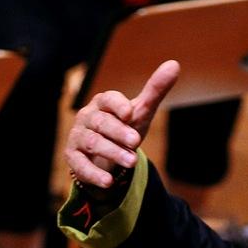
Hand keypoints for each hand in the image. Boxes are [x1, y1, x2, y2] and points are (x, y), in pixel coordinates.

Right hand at [64, 59, 180, 187]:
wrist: (104, 157)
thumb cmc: (123, 129)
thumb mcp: (140, 113)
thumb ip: (155, 91)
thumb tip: (174, 65)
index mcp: (102, 103)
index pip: (107, 99)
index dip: (117, 105)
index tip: (130, 113)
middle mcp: (87, 118)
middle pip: (100, 123)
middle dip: (118, 132)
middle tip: (135, 142)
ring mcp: (78, 138)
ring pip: (92, 143)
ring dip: (112, 152)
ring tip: (131, 162)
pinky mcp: (73, 159)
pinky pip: (81, 166)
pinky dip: (94, 174)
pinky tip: (108, 182)